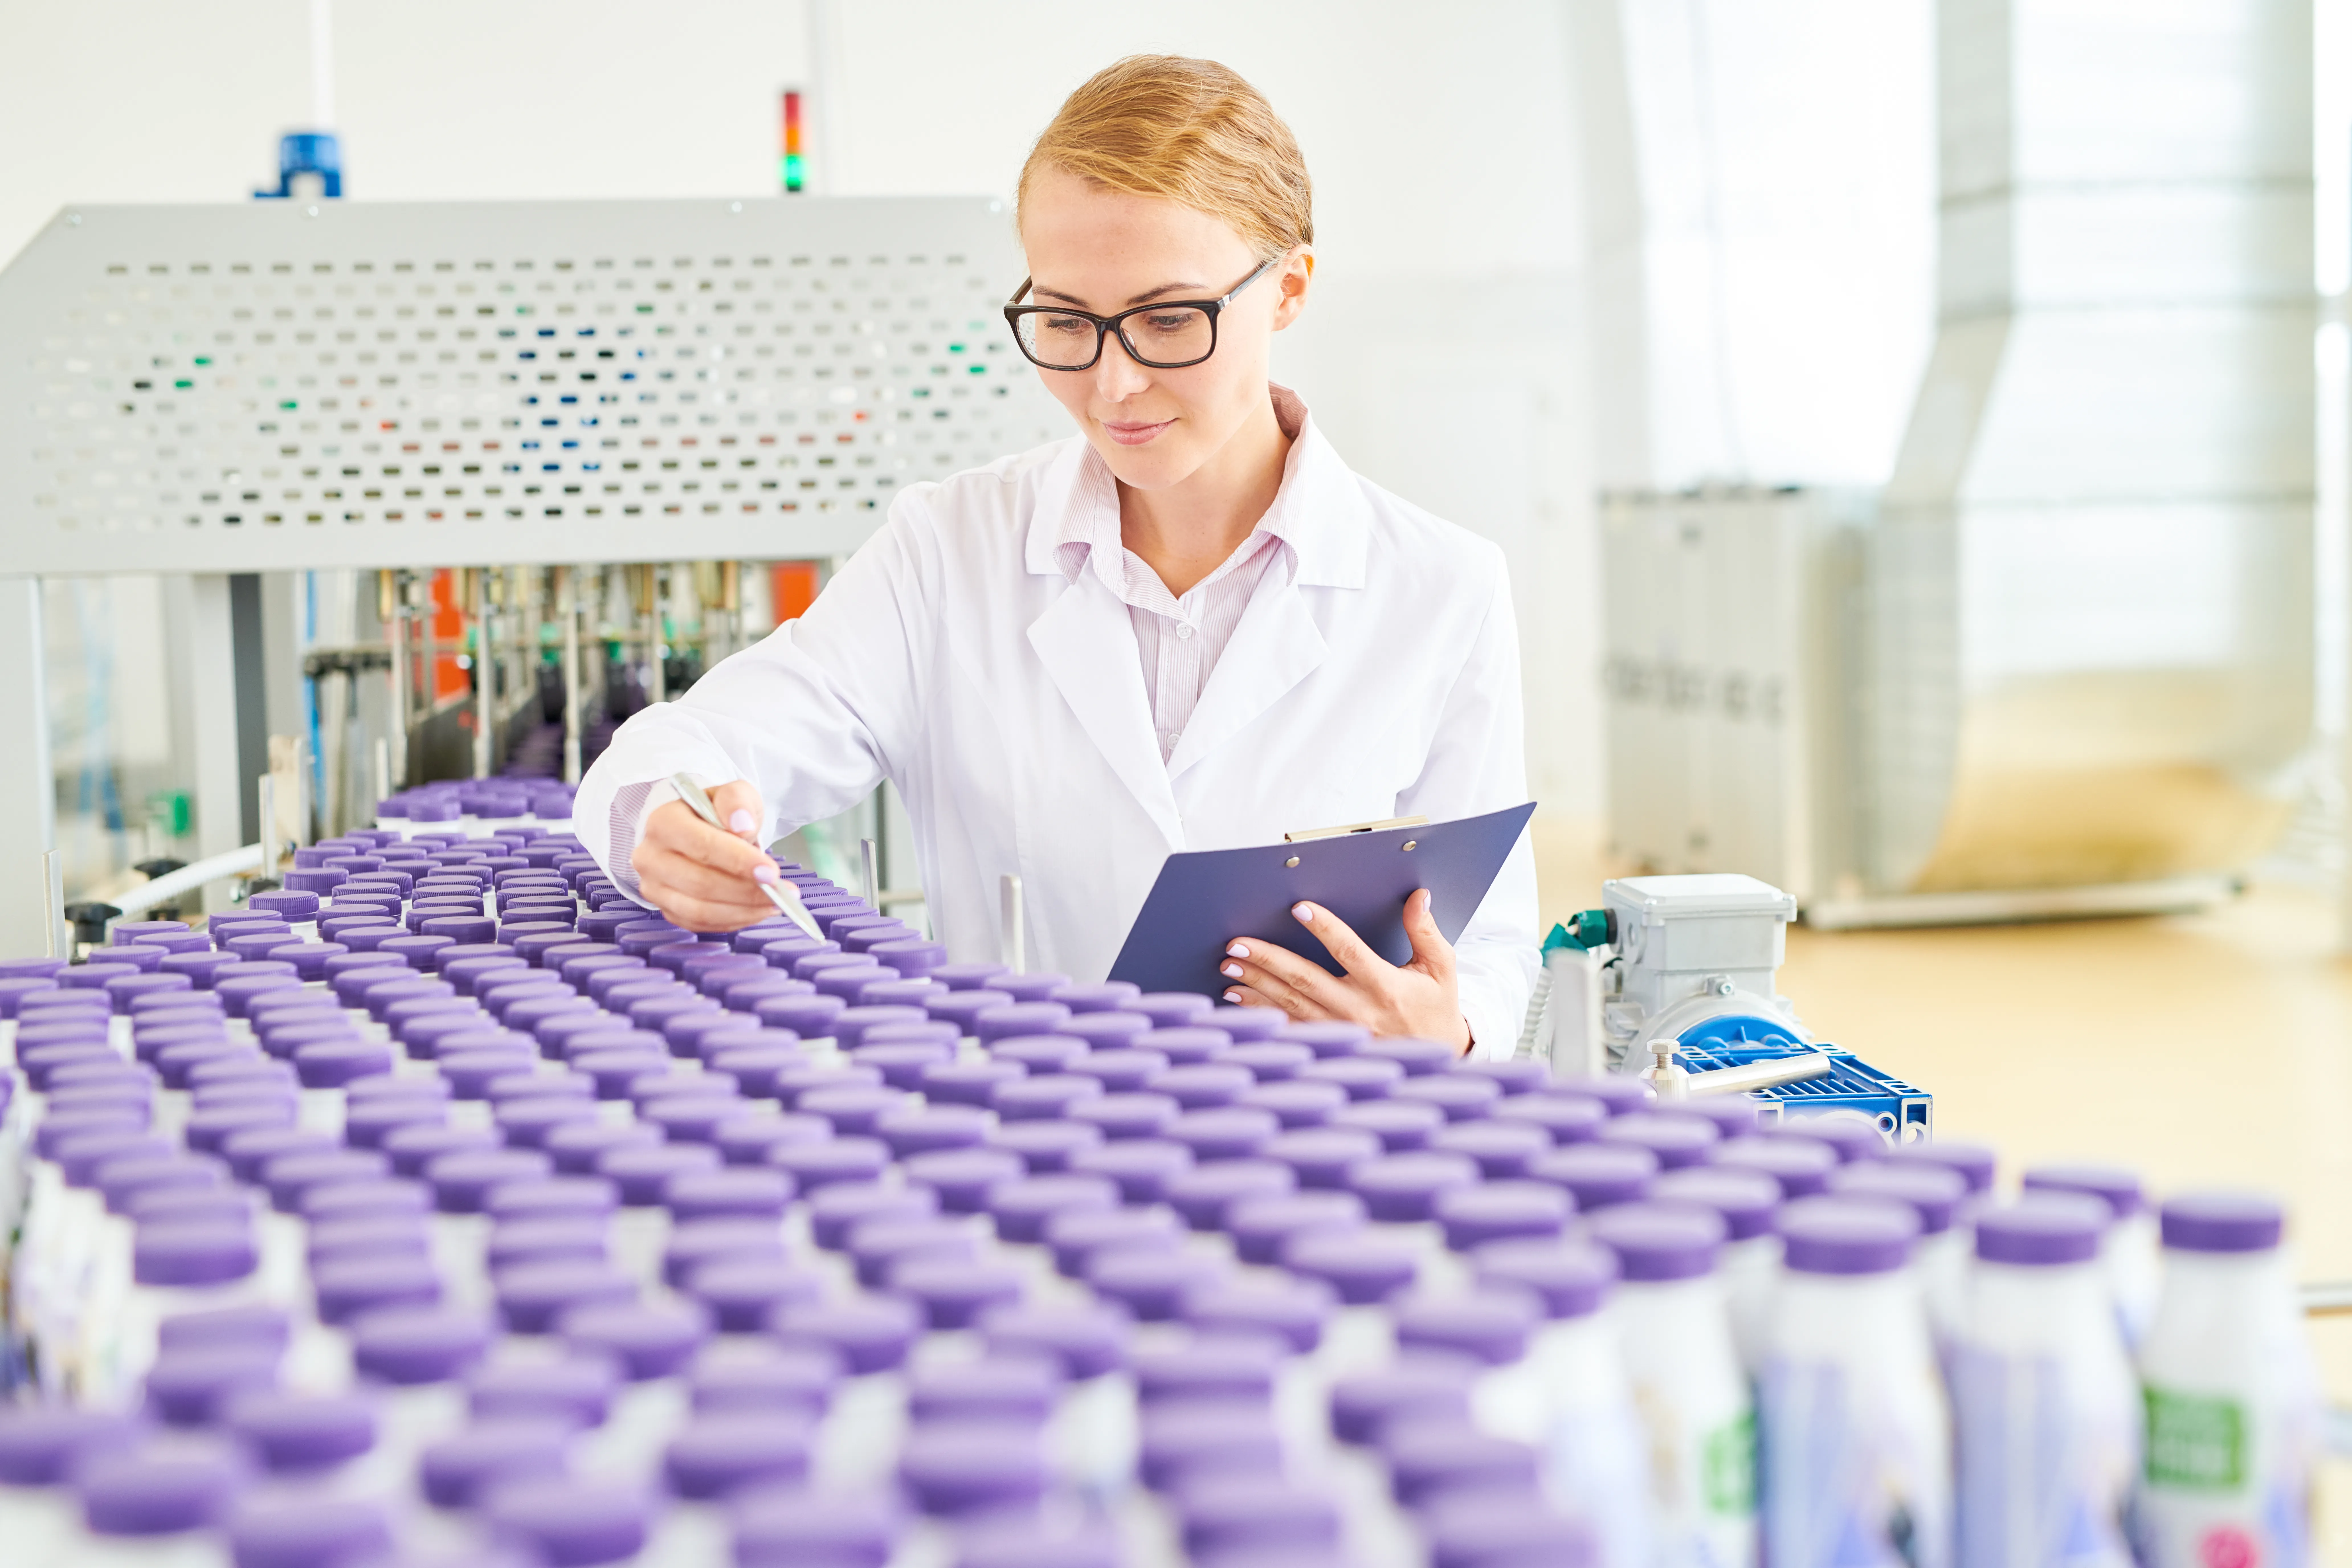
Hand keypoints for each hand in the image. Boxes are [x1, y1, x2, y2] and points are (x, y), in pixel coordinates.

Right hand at [632, 781, 800, 933]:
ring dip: (743, 910)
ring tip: (774, 903)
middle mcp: (651, 857)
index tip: (771, 872)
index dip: (738, 861)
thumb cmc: (716, 813)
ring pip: (700, 910)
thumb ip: (736, 802)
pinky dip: (733, 920)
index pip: (701, 846)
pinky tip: (756, 911)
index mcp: (663, 822)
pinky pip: (700, 924)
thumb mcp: (732, 795)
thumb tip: (742, 825)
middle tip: (780, 892)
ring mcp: (654, 887)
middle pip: (701, 883)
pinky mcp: (665, 908)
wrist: (700, 829)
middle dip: (746, 891)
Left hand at [1218, 890, 1471, 1051]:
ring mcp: (1340, 1031)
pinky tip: (1237, 999)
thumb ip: (1425, 931)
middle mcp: (1358, 1010)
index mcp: (1384, 986)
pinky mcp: (1329, 1044)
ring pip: (1290, 1005)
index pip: (1350, 952)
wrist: (1436, 1057)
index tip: (1299, 908)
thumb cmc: (1435, 1008)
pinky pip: (1288, 1027)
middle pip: (1306, 980)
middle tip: (1238, 944)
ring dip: (1257, 985)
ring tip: (1229, 966)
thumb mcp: (1440, 968)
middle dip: (1269, 961)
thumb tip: (1418, 896)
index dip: (1325, 929)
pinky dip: (1260, 1013)